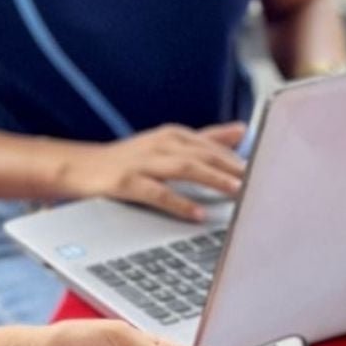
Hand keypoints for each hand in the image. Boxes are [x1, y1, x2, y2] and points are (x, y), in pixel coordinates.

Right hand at [59, 122, 246, 220]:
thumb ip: (206, 137)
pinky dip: (179, 203)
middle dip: (234, 167)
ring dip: (214, 179)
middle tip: (261, 182)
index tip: (268, 167)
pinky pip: (157, 193)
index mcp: (173, 135)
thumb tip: (242, 129)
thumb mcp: (168, 144)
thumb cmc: (128, 159)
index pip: (213, 144)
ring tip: (237, 193)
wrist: (77, 167)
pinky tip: (198, 215)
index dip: (240, 156)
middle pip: (204, 153)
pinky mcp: (125, 182)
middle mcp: (160, 144)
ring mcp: (142, 162)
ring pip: (185, 168)